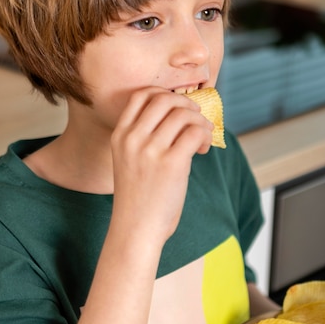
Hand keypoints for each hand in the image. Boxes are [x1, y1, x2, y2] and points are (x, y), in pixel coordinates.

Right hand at [110, 87, 213, 246]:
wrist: (136, 229)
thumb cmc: (138, 196)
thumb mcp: (130, 160)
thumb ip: (147, 136)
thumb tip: (183, 114)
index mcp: (120, 135)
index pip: (141, 95)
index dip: (165, 94)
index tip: (178, 107)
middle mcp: (132, 138)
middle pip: (164, 99)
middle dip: (186, 105)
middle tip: (196, 119)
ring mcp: (150, 150)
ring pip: (183, 114)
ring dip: (200, 122)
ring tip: (201, 139)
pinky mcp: (171, 163)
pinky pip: (195, 132)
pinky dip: (205, 136)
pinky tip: (203, 150)